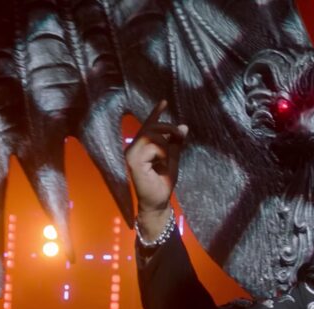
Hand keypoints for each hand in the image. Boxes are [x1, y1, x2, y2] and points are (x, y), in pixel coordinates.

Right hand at [124, 100, 187, 236]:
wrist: (158, 202)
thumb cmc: (163, 183)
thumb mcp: (172, 159)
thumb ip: (175, 143)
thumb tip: (183, 126)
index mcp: (141, 146)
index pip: (148, 126)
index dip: (156, 113)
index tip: (164, 101)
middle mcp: (132, 147)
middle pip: (150, 128)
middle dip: (168, 128)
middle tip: (180, 134)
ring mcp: (131, 153)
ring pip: (152, 135)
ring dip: (166, 143)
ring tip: (168, 157)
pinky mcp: (133, 160)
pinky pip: (152, 146)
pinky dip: (162, 153)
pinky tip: (161, 164)